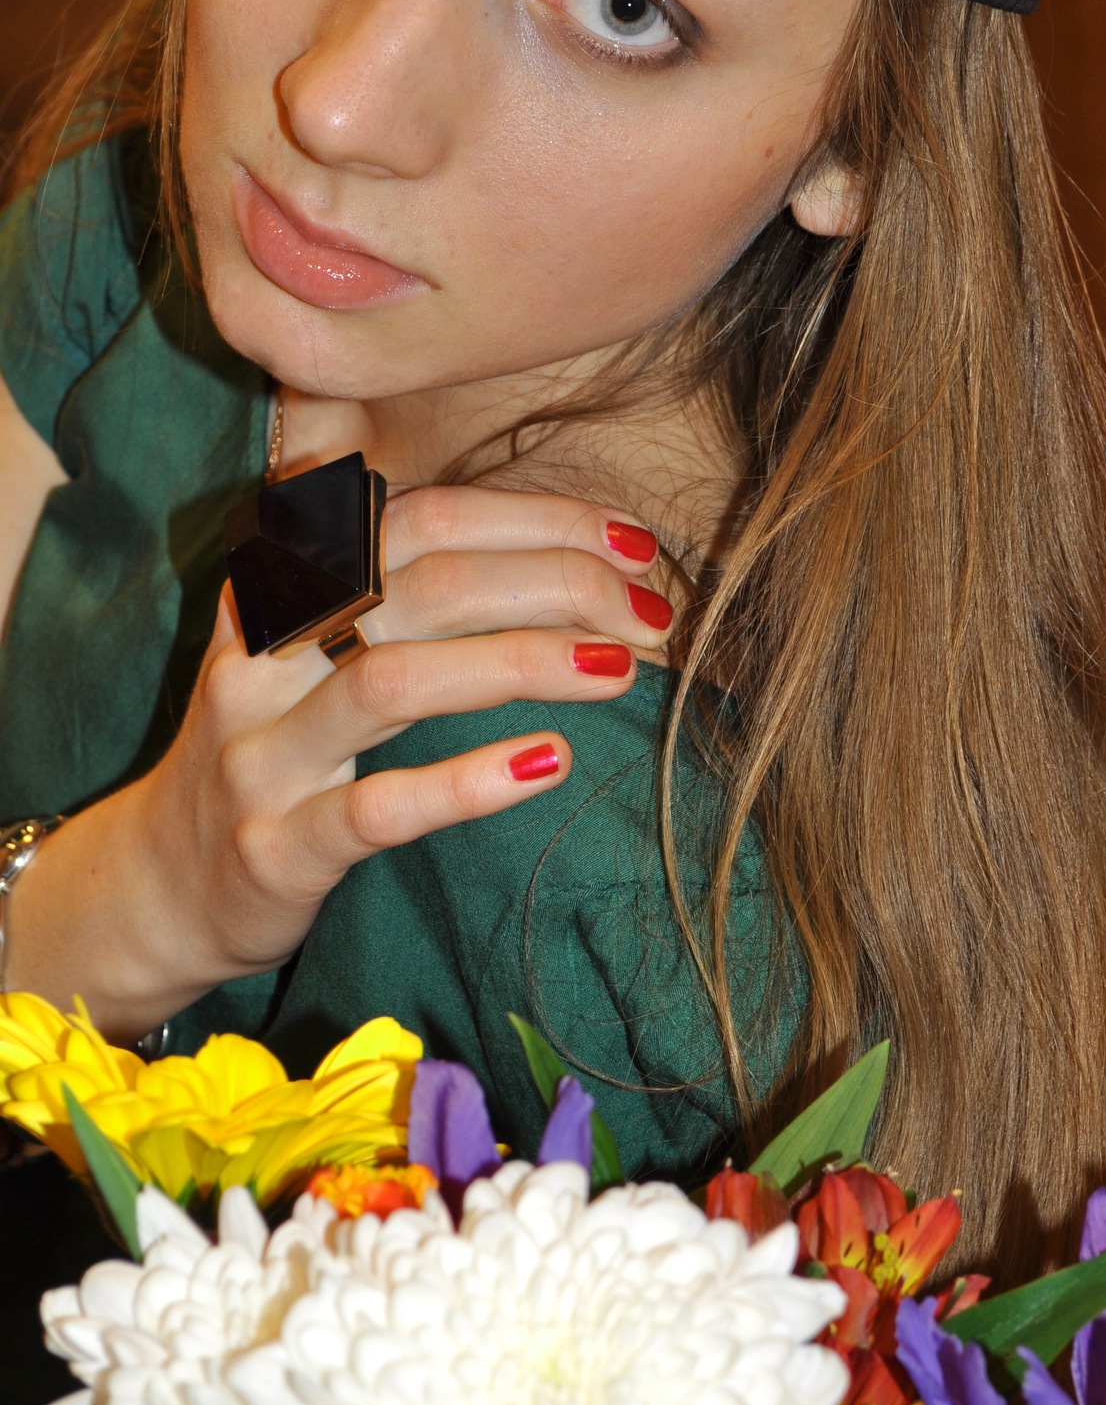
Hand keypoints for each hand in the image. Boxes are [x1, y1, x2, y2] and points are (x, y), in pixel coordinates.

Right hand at [7, 488, 670, 1035]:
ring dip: (517, 663)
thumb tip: (561, 550)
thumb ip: (401, 592)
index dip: (532, 519)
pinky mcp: (277, 846)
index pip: (419, 519)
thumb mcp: (314, 651)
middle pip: (415, 582)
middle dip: (548, 581)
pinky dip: (468, 781)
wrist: (160, 886)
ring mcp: (261, 754)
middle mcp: (264, 656)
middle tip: (646, 610)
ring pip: (394, 681)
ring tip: (617, 669)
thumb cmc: (276, 751)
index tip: (629, 540)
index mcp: (283, 590)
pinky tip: (549, 762)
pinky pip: (379, 807)